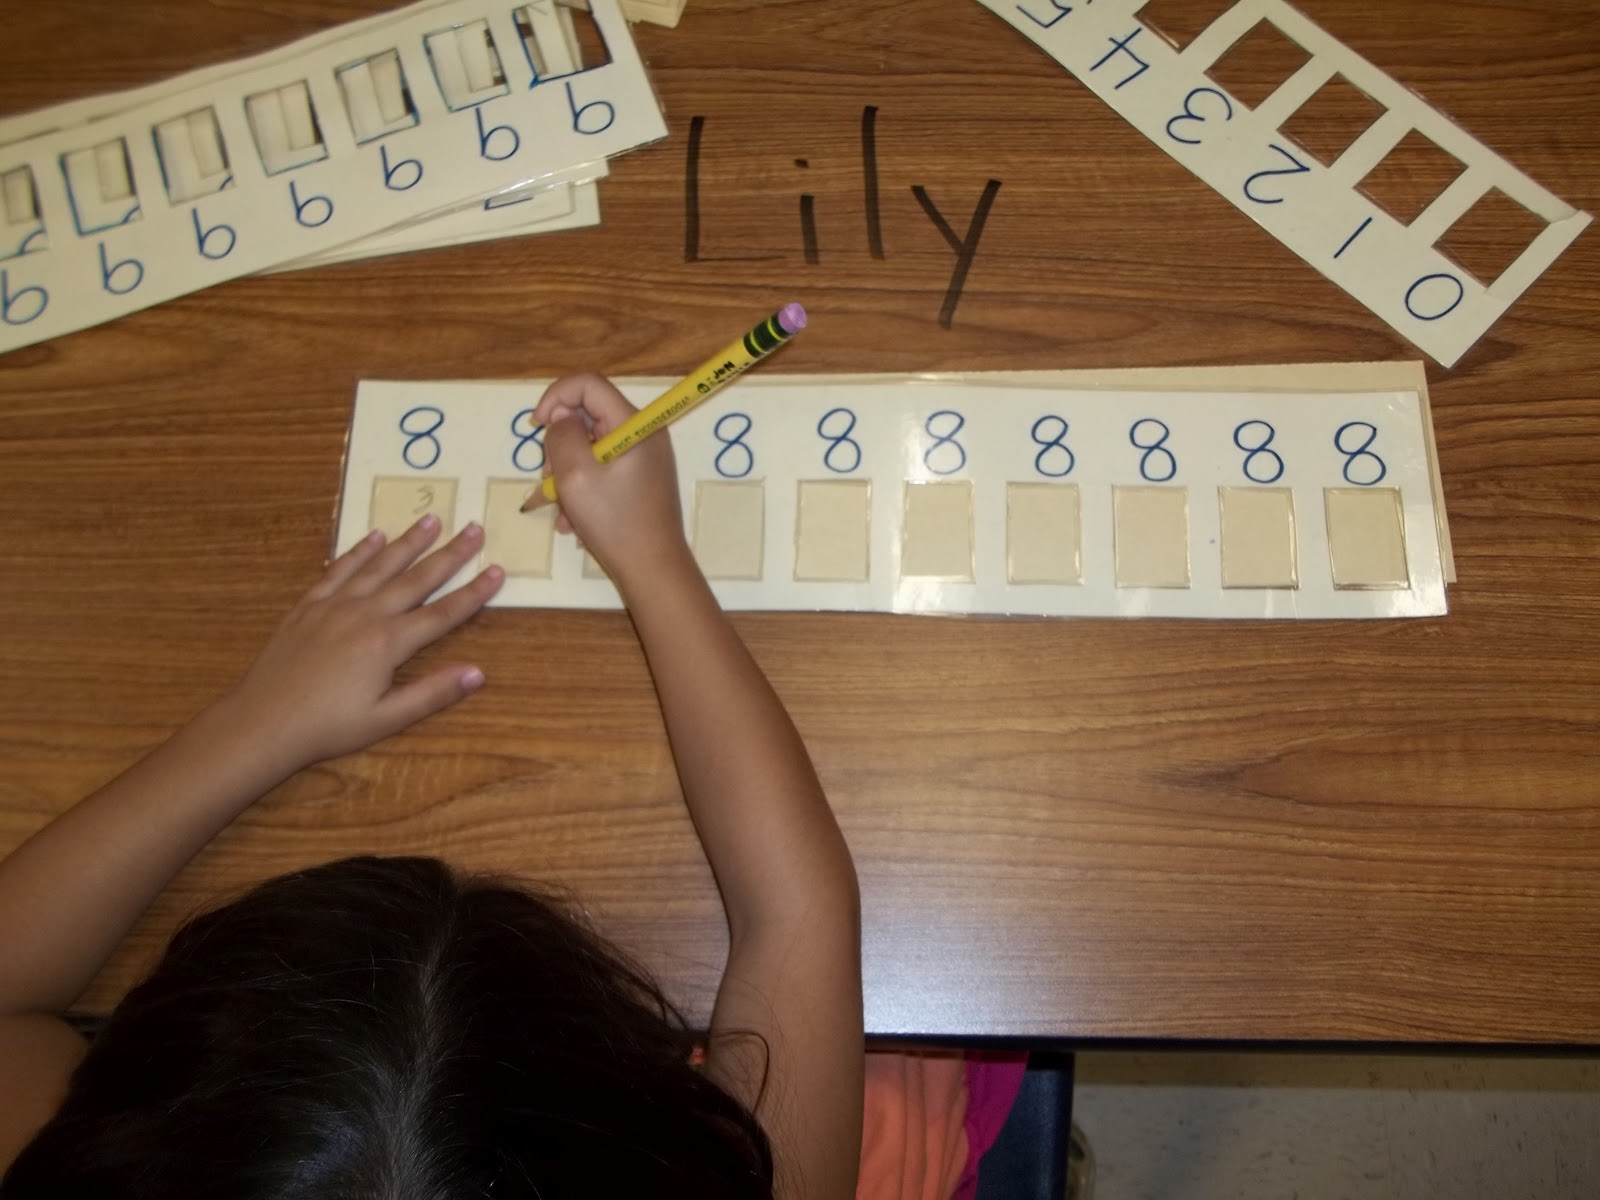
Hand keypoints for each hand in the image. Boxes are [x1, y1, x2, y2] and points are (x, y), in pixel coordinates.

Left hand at [221, 517, 502, 772]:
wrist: (263, 721)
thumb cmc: (328, 727)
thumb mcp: (386, 719)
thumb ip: (433, 693)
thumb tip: (478, 673)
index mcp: (388, 644)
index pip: (443, 613)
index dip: (473, 593)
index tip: (497, 571)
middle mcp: (365, 615)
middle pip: (417, 579)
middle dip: (450, 554)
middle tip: (475, 529)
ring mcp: (335, 606)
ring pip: (380, 566)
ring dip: (408, 542)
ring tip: (432, 519)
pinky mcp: (309, 606)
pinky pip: (339, 570)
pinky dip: (359, 551)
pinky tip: (374, 536)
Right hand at [533, 372, 694, 590]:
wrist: (654, 570)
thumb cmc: (616, 523)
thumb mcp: (575, 475)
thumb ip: (561, 436)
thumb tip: (561, 418)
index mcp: (634, 424)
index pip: (589, 384)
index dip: (555, 397)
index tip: (536, 426)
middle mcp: (643, 434)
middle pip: (588, 417)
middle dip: (560, 446)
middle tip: (550, 480)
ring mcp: (644, 458)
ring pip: (590, 448)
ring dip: (568, 475)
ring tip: (563, 511)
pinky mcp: (640, 480)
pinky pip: (602, 471)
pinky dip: (583, 490)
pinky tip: (575, 522)